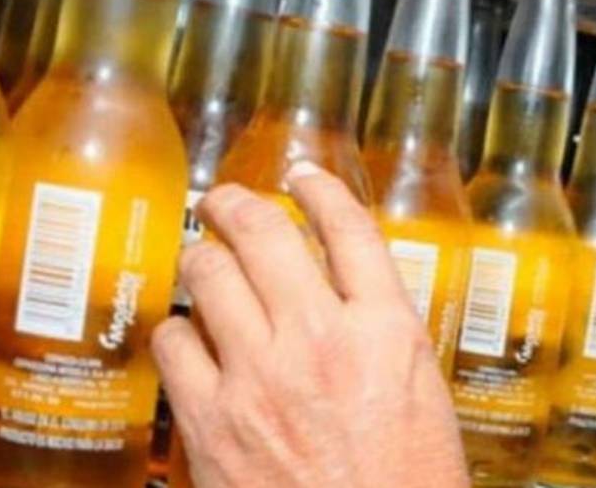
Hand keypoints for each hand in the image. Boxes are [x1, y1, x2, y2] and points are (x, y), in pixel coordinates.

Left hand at [151, 162, 468, 487]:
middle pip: (266, 234)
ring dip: (203, 258)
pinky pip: (173, 341)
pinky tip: (187, 337)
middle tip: (226, 200)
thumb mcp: (422, 400)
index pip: (350, 231)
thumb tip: (346, 300)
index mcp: (386, 333)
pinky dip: (178, 331)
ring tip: (202, 258)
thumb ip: (382, 339)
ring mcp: (259, 376)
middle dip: (238, 205)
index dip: (321, 190)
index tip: (302, 175)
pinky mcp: (210, 420)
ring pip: (209, 275)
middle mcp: (321, 339)